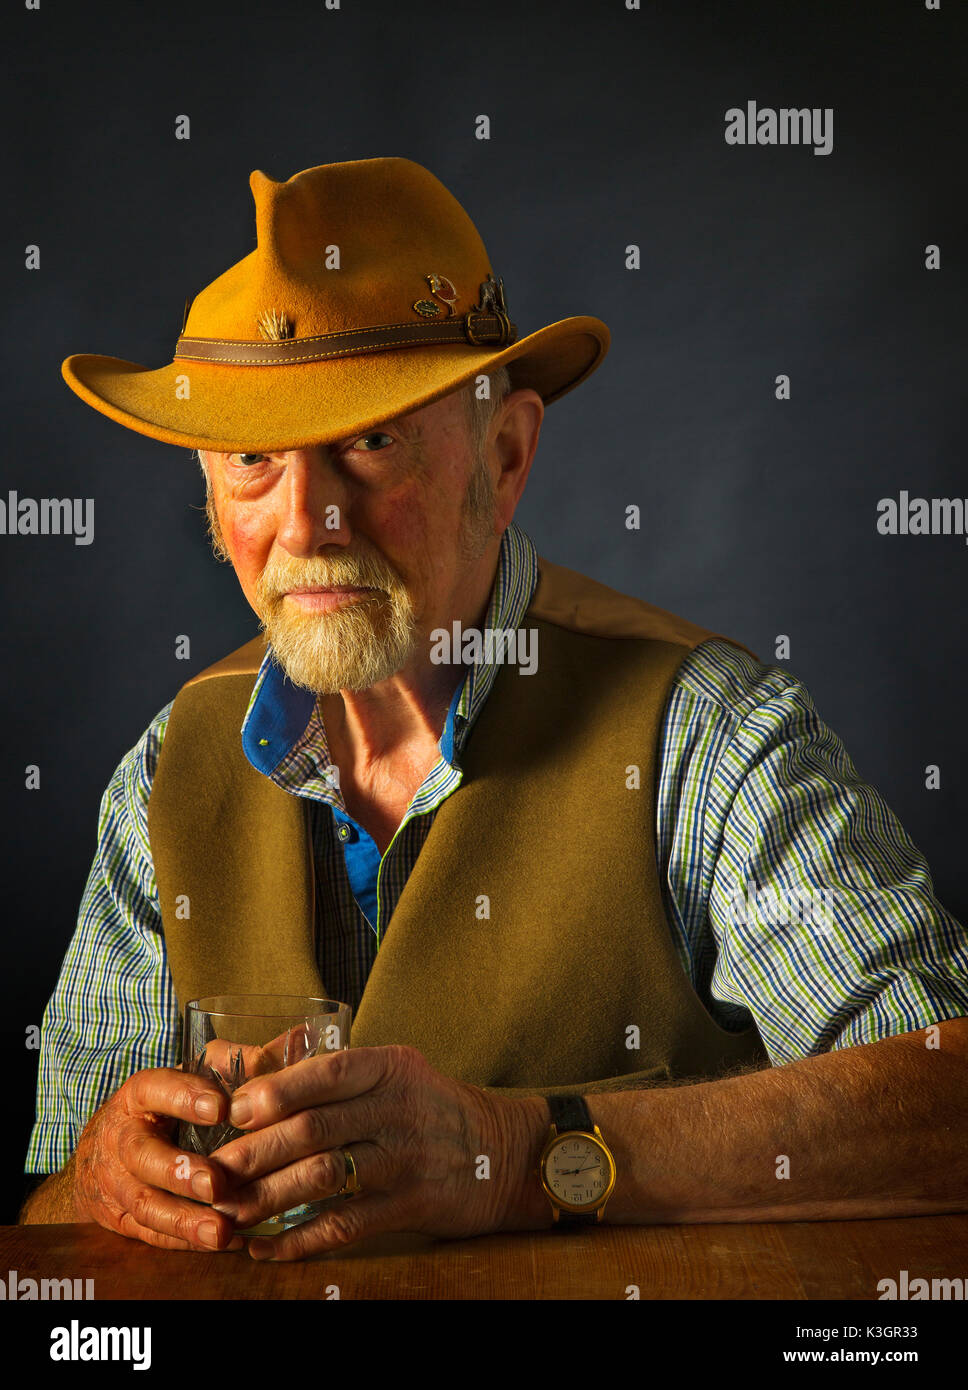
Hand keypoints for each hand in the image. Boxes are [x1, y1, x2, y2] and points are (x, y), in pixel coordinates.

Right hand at [70, 1067, 244, 1251]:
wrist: (103, 1149)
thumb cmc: (162, 1107)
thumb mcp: (188, 1074)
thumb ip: (229, 1062)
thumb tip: (275, 1051)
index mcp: (139, 1095)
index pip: (156, 1090)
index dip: (185, 1098)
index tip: (221, 1108)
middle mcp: (122, 1138)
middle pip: (142, 1155)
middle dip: (179, 1172)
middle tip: (215, 1182)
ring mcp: (117, 1182)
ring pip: (145, 1203)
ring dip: (184, 1220)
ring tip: (220, 1230)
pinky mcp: (120, 1219)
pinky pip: (150, 1234)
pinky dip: (184, 1242)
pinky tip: (218, 1244)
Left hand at [209, 1044, 548, 1260]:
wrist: (502, 1153)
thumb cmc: (428, 1107)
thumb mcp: (393, 1073)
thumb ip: (325, 1072)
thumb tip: (232, 1060)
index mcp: (391, 1067)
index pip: (328, 1072)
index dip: (276, 1091)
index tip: (233, 1112)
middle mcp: (399, 1109)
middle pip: (314, 1129)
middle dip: (255, 1154)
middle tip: (212, 1173)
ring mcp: (407, 1159)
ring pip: (323, 1179)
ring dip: (267, 1199)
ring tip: (229, 1213)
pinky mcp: (411, 1205)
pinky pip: (345, 1226)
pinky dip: (299, 1240)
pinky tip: (267, 1248)